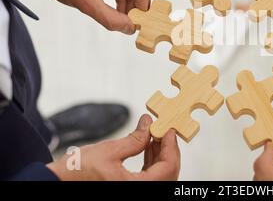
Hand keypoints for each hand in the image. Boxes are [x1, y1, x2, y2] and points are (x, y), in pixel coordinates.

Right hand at [47, 115, 179, 180]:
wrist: (55, 185)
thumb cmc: (76, 174)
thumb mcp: (109, 151)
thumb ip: (134, 139)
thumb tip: (149, 124)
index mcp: (136, 189)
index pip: (168, 168)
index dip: (171, 147)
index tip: (169, 130)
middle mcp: (139, 194)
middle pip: (167, 174)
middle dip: (167, 150)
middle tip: (163, 131)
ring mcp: (135, 193)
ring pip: (159, 176)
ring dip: (159, 156)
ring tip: (154, 135)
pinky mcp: (128, 190)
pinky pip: (148, 178)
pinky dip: (151, 163)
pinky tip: (146, 147)